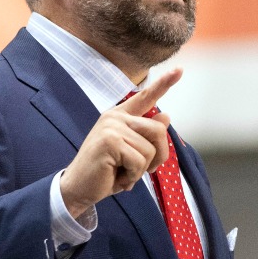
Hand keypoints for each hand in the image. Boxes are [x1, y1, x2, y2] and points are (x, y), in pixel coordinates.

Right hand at [60, 68, 181, 218]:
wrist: (78, 188)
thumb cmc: (106, 172)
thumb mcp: (131, 153)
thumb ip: (146, 135)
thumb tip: (166, 116)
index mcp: (120, 116)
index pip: (145, 98)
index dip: (164, 84)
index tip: (179, 70)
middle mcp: (115, 117)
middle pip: (158, 131)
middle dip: (157, 157)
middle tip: (139, 171)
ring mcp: (111, 127)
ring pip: (150, 150)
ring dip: (141, 170)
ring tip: (122, 174)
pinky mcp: (110, 141)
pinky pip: (139, 161)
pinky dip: (132, 176)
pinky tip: (118, 178)